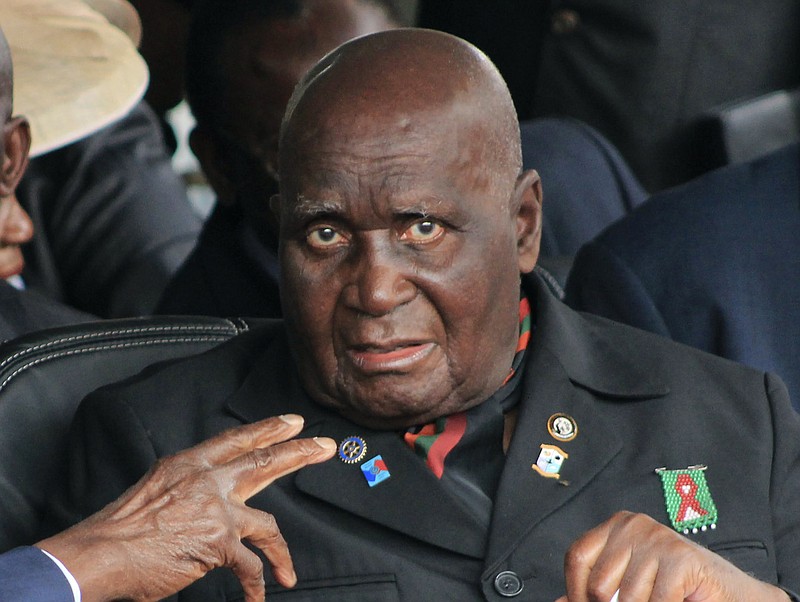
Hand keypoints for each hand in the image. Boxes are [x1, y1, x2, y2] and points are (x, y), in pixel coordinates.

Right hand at [37, 414, 335, 601]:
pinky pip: (250, 566)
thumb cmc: (118, 529)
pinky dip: (256, 585)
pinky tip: (257, 597)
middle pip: (263, 462)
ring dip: (282, 551)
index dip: (267, 429)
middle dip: (299, 453)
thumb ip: (188, 490)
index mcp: (187, 464)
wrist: (97, 555)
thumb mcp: (154, 491)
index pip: (236, 440)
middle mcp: (205, 480)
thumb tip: (211, 501)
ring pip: (267, 523)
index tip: (292, 423)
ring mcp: (215, 510)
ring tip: (289, 569)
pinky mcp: (218, 542)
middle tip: (324, 447)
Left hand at [556, 511, 789, 601]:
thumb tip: (561, 601)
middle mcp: (634, 525)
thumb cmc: (678, 586)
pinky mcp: (681, 558)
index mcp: (617, 526)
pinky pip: (656, 601)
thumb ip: (597, 589)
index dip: (575, 591)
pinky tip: (675, 601)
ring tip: (657, 600)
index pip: (577, 557)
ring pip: (628, 598)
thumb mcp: (630, 582)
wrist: (731, 593)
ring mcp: (658, 538)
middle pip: (599, 583)